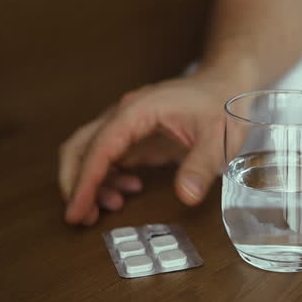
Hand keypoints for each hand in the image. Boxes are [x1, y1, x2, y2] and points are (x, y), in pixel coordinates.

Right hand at [58, 76, 230, 225]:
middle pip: (80, 148)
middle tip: (82, 216)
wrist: (227, 86)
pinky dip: (108, 178)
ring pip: (90, 154)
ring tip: (113, 206)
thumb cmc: (222, 106)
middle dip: (75, 184)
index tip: (75, 211)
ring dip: (91, 183)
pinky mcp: (135, 135)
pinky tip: (129, 190)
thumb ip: (201, 166)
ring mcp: (128, 125)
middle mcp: (125, 115)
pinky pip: (109, 158)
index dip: (85, 182)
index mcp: (138, 111)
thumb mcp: (218, 138)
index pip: (99, 148)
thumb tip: (186, 195)